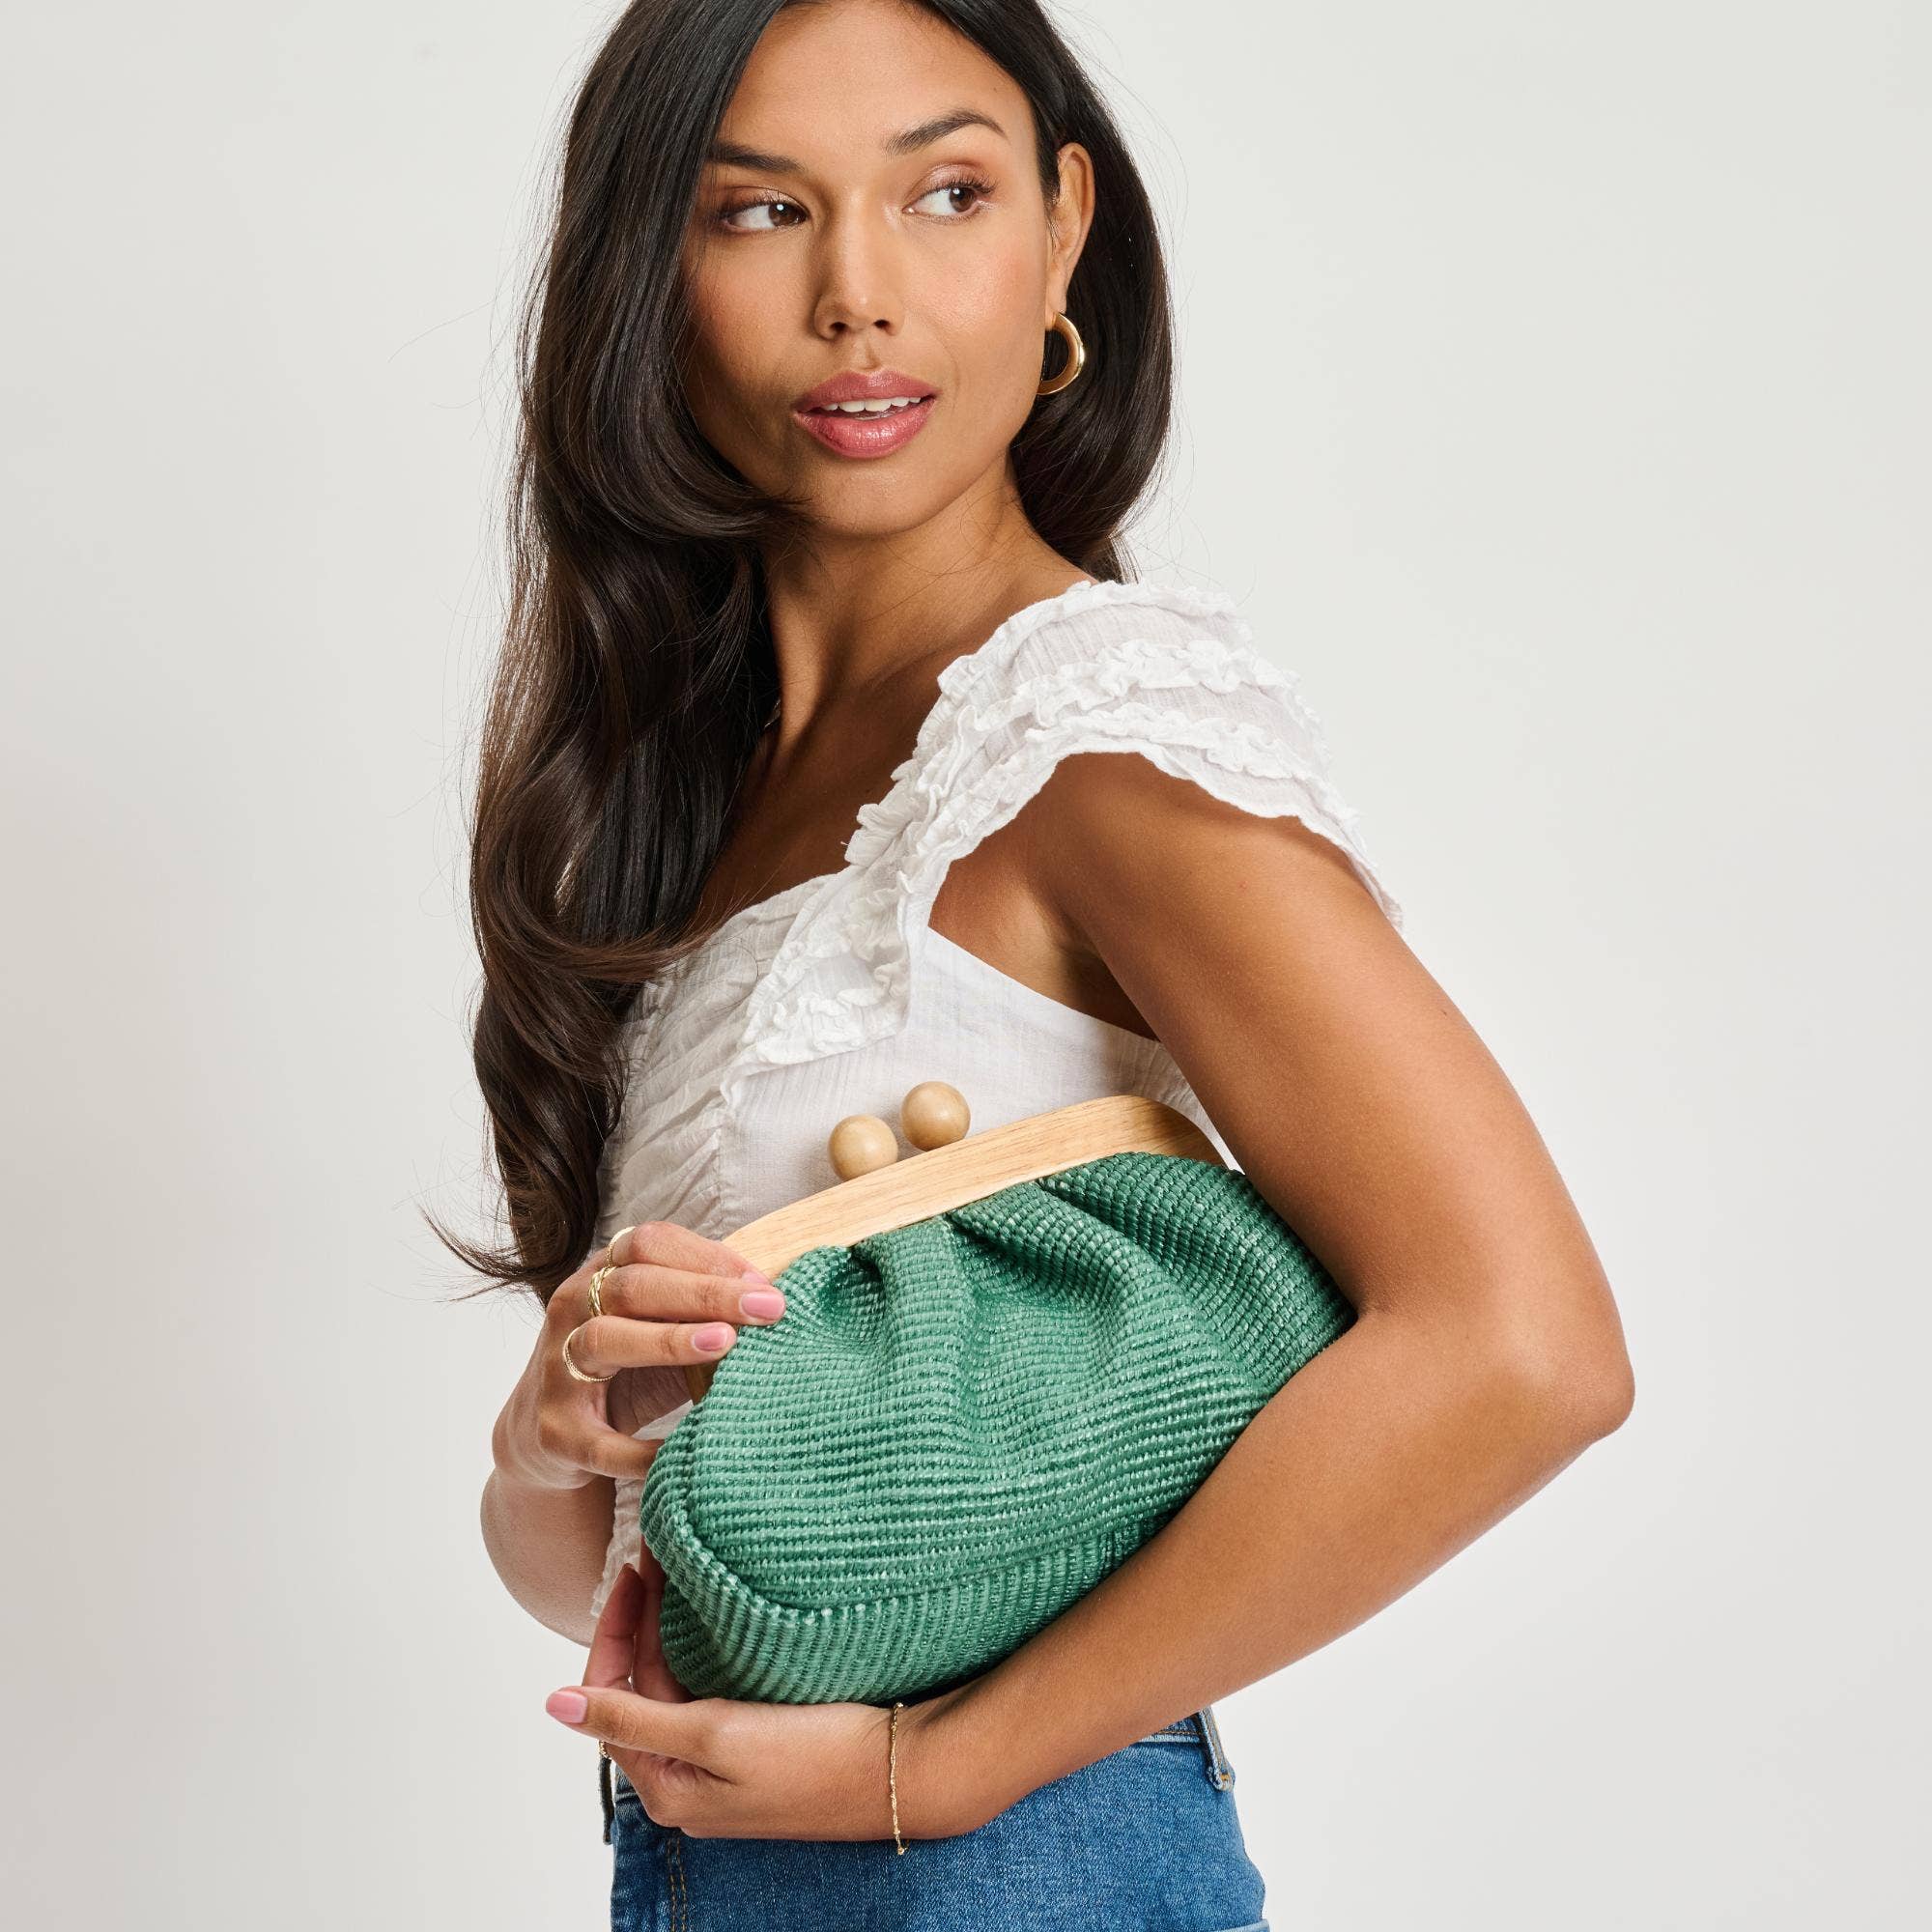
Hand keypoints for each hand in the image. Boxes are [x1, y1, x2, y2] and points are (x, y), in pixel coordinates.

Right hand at [490, 1221, 787, 1492]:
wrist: (549, 1437)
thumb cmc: (626, 1369)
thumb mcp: (660, 1328)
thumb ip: (703, 1311)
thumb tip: (776, 1302)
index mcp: (599, 1276)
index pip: (647, 1244)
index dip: (707, 1256)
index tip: (764, 1282)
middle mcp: (571, 1312)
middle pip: (632, 1287)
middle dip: (706, 1293)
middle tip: (768, 1308)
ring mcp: (557, 1370)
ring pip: (604, 1340)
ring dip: (668, 1340)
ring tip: (725, 1344)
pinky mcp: (556, 1432)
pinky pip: (599, 1441)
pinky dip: (640, 1449)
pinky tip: (683, 1446)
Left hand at [544, 1537, 981, 1842]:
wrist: (906, 1772)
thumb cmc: (816, 1760)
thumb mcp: (715, 1736)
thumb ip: (633, 1718)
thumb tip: (554, 1705)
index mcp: (667, 1786)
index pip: (611, 1696)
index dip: (614, 1630)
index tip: (632, 1569)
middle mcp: (688, 1778)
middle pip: (643, 1686)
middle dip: (645, 1619)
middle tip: (658, 1552)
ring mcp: (724, 1762)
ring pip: (678, 1683)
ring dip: (674, 1628)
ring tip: (680, 1569)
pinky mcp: (759, 1744)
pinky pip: (712, 1689)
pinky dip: (706, 1647)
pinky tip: (716, 1612)